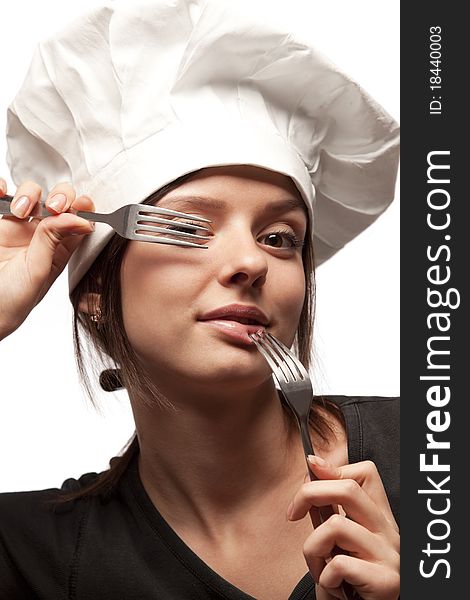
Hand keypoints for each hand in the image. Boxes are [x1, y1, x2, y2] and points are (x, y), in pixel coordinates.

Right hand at [0, 178, 94, 339]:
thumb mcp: (38, 271)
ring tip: (21, 212)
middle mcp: (43, 235)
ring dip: (30, 194)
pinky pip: (3, 195)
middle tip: (53, 207)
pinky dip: (2, 188)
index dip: (83, 207)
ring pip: (32, 194)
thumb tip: (81, 219)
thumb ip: (55, 240)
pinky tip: (2, 192)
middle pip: (58, 201)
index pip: (79, 219)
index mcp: (61, 248)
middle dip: (59, 196)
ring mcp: (19, 227)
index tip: (82, 203)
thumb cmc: (13, 300)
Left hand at [287, 456, 398, 599]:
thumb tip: (311, 476)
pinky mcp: (386, 582)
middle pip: (348, 489)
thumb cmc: (348, 584)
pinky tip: (333, 587)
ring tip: (320, 569)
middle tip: (292, 514)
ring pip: (335, 526)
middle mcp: (389, 532)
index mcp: (379, 518)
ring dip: (313, 549)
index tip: (310, 467)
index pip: (367, 473)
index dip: (334, 467)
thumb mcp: (335, 544)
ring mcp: (390, 556)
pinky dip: (325, 577)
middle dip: (309, 494)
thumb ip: (327, 513)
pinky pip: (340, 565)